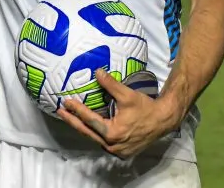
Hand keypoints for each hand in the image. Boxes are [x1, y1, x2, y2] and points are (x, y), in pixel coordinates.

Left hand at [58, 68, 181, 159]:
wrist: (163, 120)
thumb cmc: (145, 107)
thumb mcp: (127, 95)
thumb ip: (110, 84)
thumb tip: (97, 72)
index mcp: (113, 133)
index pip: (89, 120)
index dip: (76, 110)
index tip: (66, 102)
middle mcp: (113, 145)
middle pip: (87, 132)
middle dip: (73, 121)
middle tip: (60, 112)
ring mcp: (117, 151)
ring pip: (95, 139)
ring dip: (83, 128)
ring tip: (71, 118)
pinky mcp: (122, 152)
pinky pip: (103, 142)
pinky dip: (94, 134)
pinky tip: (88, 126)